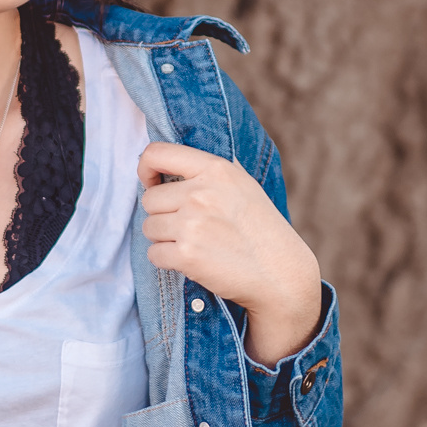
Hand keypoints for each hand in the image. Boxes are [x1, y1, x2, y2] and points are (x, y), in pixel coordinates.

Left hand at [137, 142, 322, 366]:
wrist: (281, 273)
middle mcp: (201, 193)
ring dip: (164, 239)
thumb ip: (208, 172)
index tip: (153, 184)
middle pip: (149, 199)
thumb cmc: (261, 229)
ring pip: (148, 227)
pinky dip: (168, 260)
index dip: (146, 169)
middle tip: (189, 226)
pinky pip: (154, 254)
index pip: (157, 153)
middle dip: (162, 214)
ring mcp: (192, 224)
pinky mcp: (187, 255)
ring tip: (195, 244)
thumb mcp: (242, 185)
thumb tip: (167, 163)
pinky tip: (193, 261)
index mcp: (216, 169)